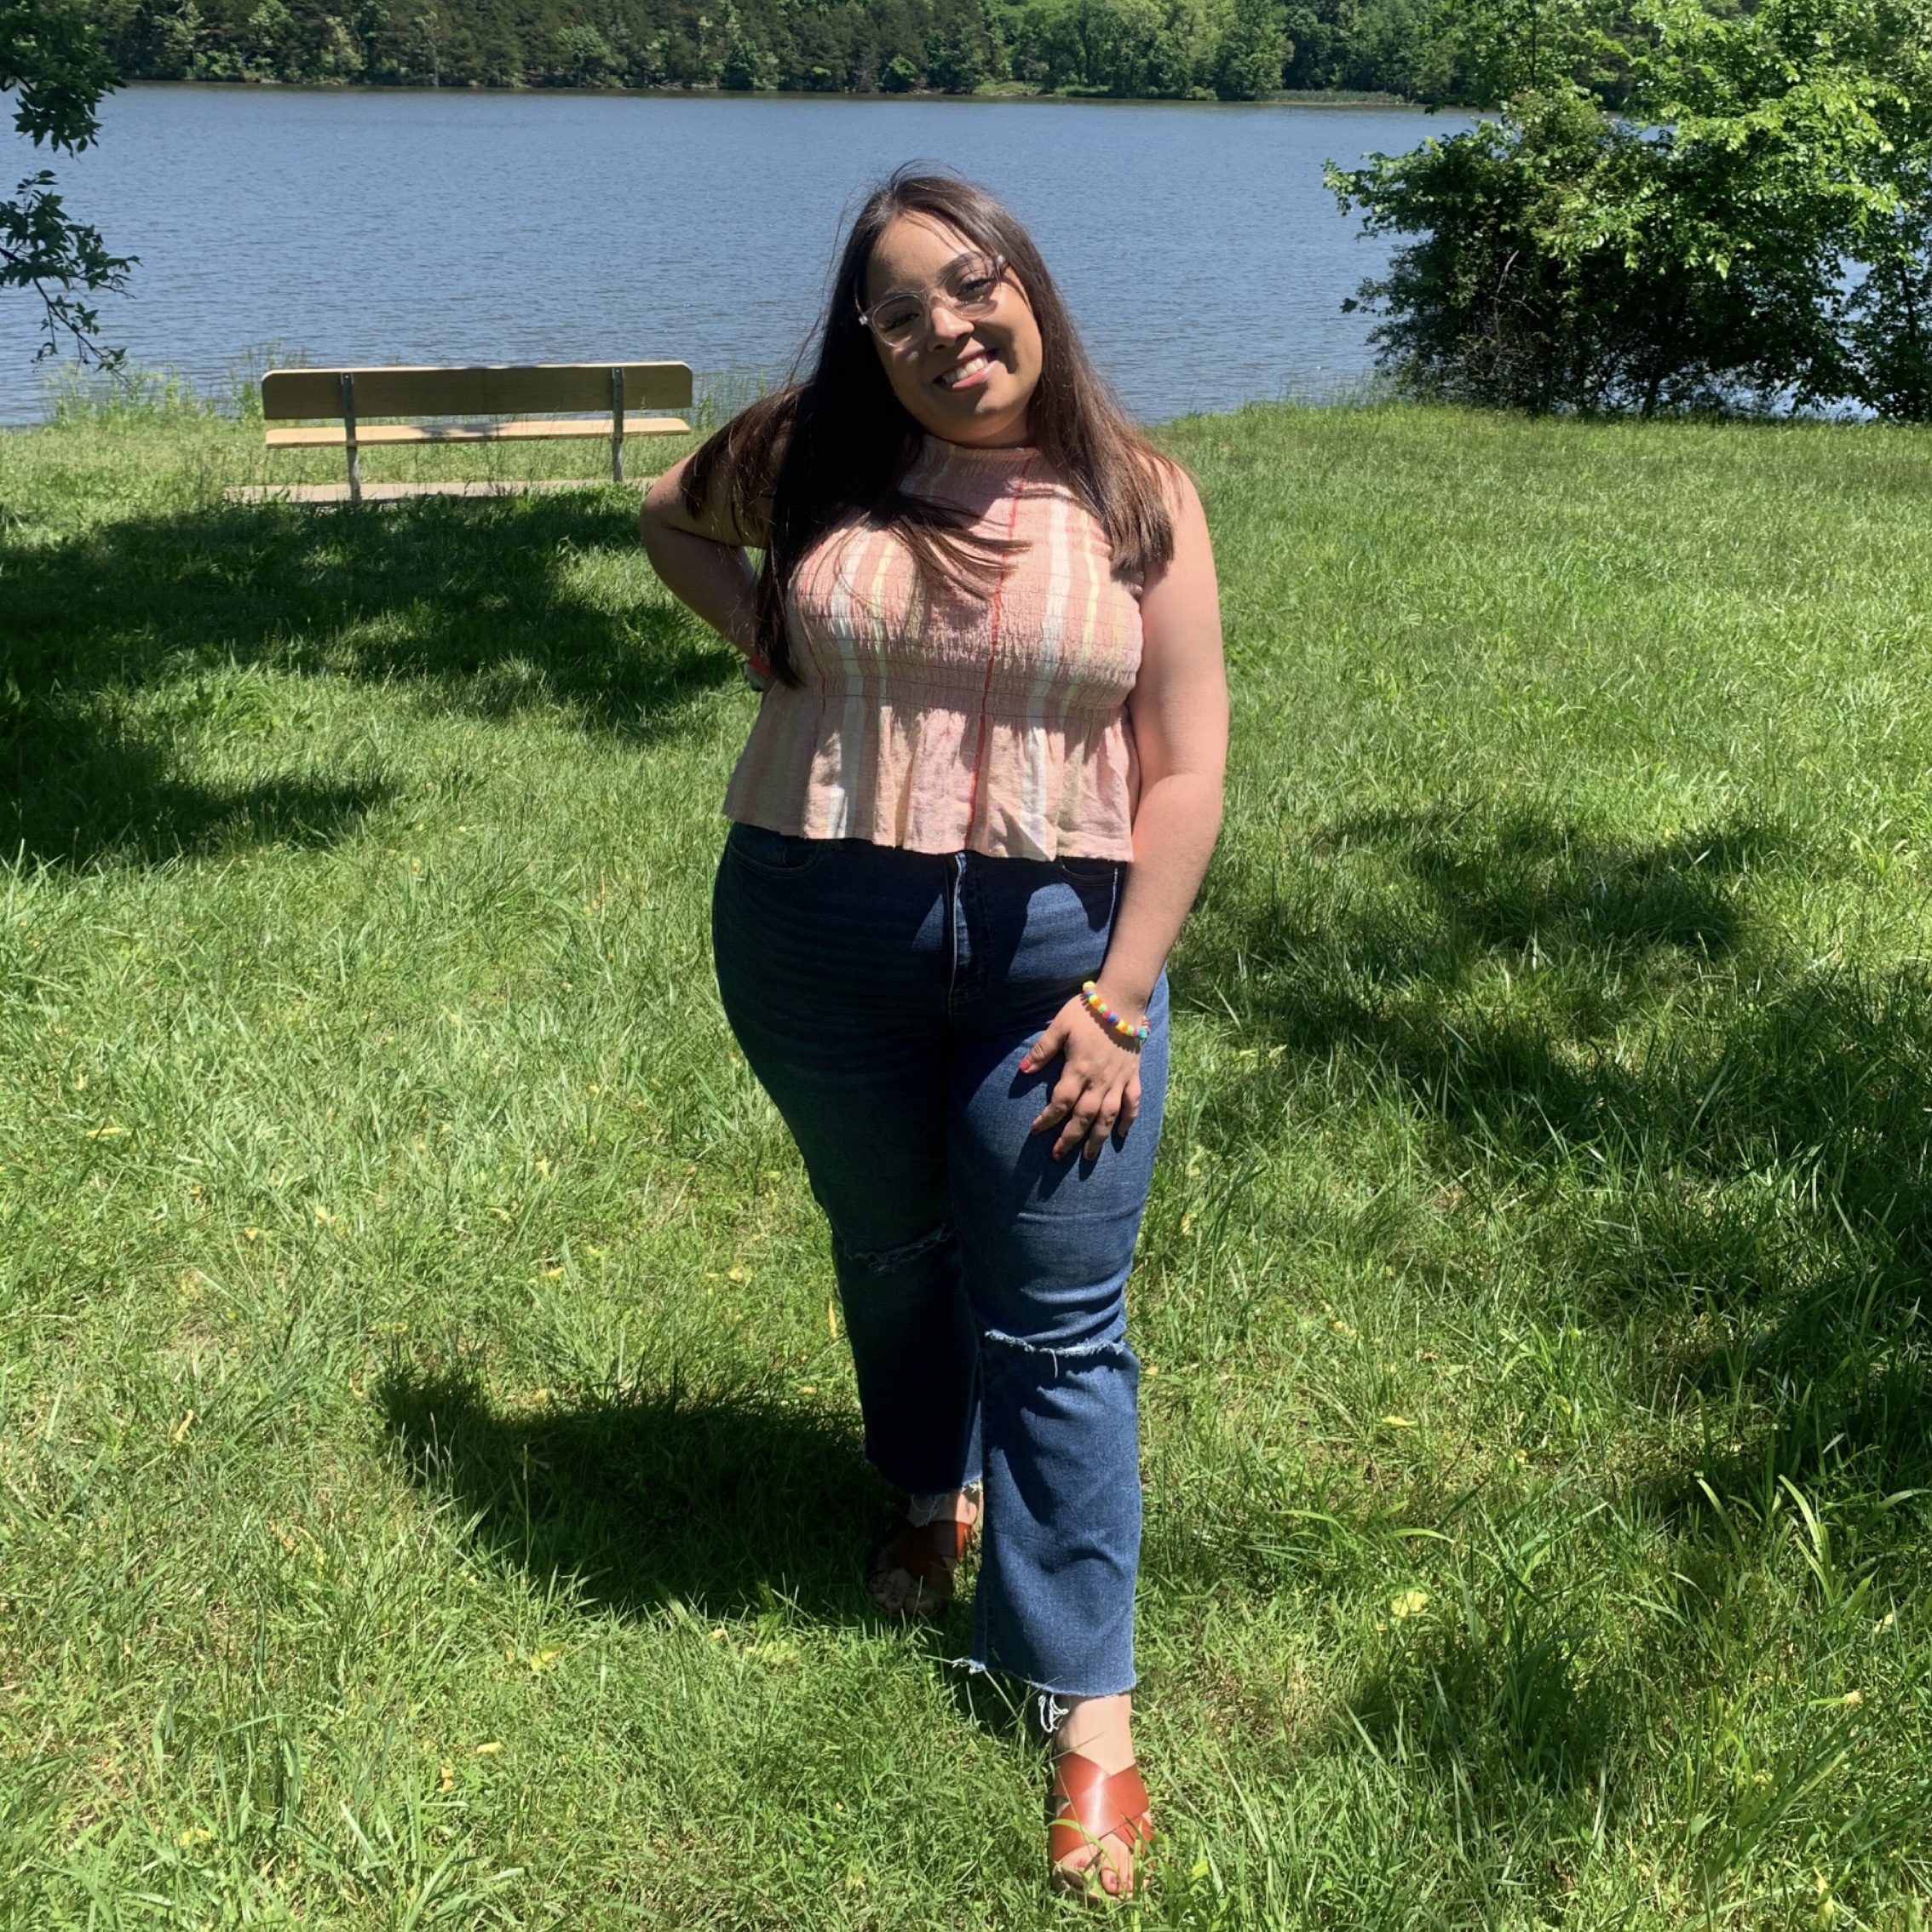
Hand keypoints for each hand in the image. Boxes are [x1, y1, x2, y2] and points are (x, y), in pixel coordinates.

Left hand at [1021, 993, 1144, 1160]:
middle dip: (1070, 1138)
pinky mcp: (1133, 1075)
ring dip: (1098, 1138)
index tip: (1035, 1131)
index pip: (1061, 1103)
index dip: (1047, 1119)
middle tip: (1058, 1155)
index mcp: (1079, 1070)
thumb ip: (1042, 1050)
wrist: (1122, 999)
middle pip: (1084, 1117)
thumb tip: (1023, 1071)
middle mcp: (1099, 1081)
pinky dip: (1129, 1119)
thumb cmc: (1087, 1011)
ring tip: (1089, 1156)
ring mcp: (1118, 1080)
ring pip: (1109, 1116)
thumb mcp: (1059, 1026)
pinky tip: (1122, 1133)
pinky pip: (1133, 1102)